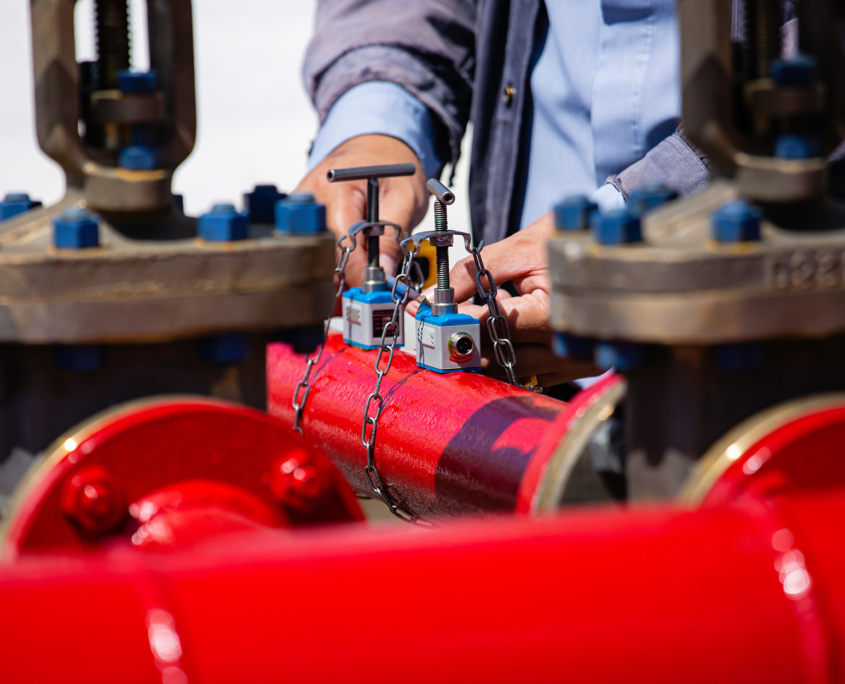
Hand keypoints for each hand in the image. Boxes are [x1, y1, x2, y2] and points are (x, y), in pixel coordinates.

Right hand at [293, 134, 428, 286]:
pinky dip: (332, 264)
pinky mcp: (304, 220)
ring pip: (315, 256)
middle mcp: (311, 198)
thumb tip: (384, 274)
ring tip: (361, 283)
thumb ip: (392, 236)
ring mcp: (303, 209)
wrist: (374, 146)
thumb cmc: (388, 163)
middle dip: (346, 278)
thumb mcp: (405, 197)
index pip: (340, 241)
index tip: (375, 290)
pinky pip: (315, 250)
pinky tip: (349, 269)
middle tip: (369, 294)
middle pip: (321, 253)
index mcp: (335, 186)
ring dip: (338, 274)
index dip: (358, 272)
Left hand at [407, 211, 599, 386]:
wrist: (612, 245)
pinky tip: (508, 330)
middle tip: (440, 323)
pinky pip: (533, 372)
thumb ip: (474, 273)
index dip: (456, 320)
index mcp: (555, 314)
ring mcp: (577, 362)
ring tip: (478, 319)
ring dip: (488, 349)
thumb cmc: (570, 241)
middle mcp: (568, 346)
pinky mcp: (579, 368)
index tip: (430, 314)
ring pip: (513, 369)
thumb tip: (435, 298)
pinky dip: (513, 355)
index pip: (492, 326)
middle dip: (465, 339)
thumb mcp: (519, 248)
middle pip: (498, 356)